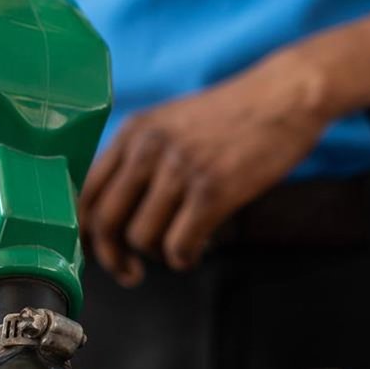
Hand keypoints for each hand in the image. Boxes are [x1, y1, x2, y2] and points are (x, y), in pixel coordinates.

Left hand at [79, 47, 331, 284]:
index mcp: (133, 132)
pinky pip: (178, 246)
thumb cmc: (232, 114)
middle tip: (129, 272)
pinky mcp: (213, 190)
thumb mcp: (171, 122)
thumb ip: (140, 156)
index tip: (97, 251)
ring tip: (179, 248)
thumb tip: (113, 210)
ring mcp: (180, 170)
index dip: (84, 232)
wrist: (285, 95)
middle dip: (112, 258)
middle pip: (105, 222)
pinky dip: (184, 258)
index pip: (86, 193)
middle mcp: (148, 149)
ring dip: (157, 256)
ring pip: (141, 238)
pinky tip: (198, 250)